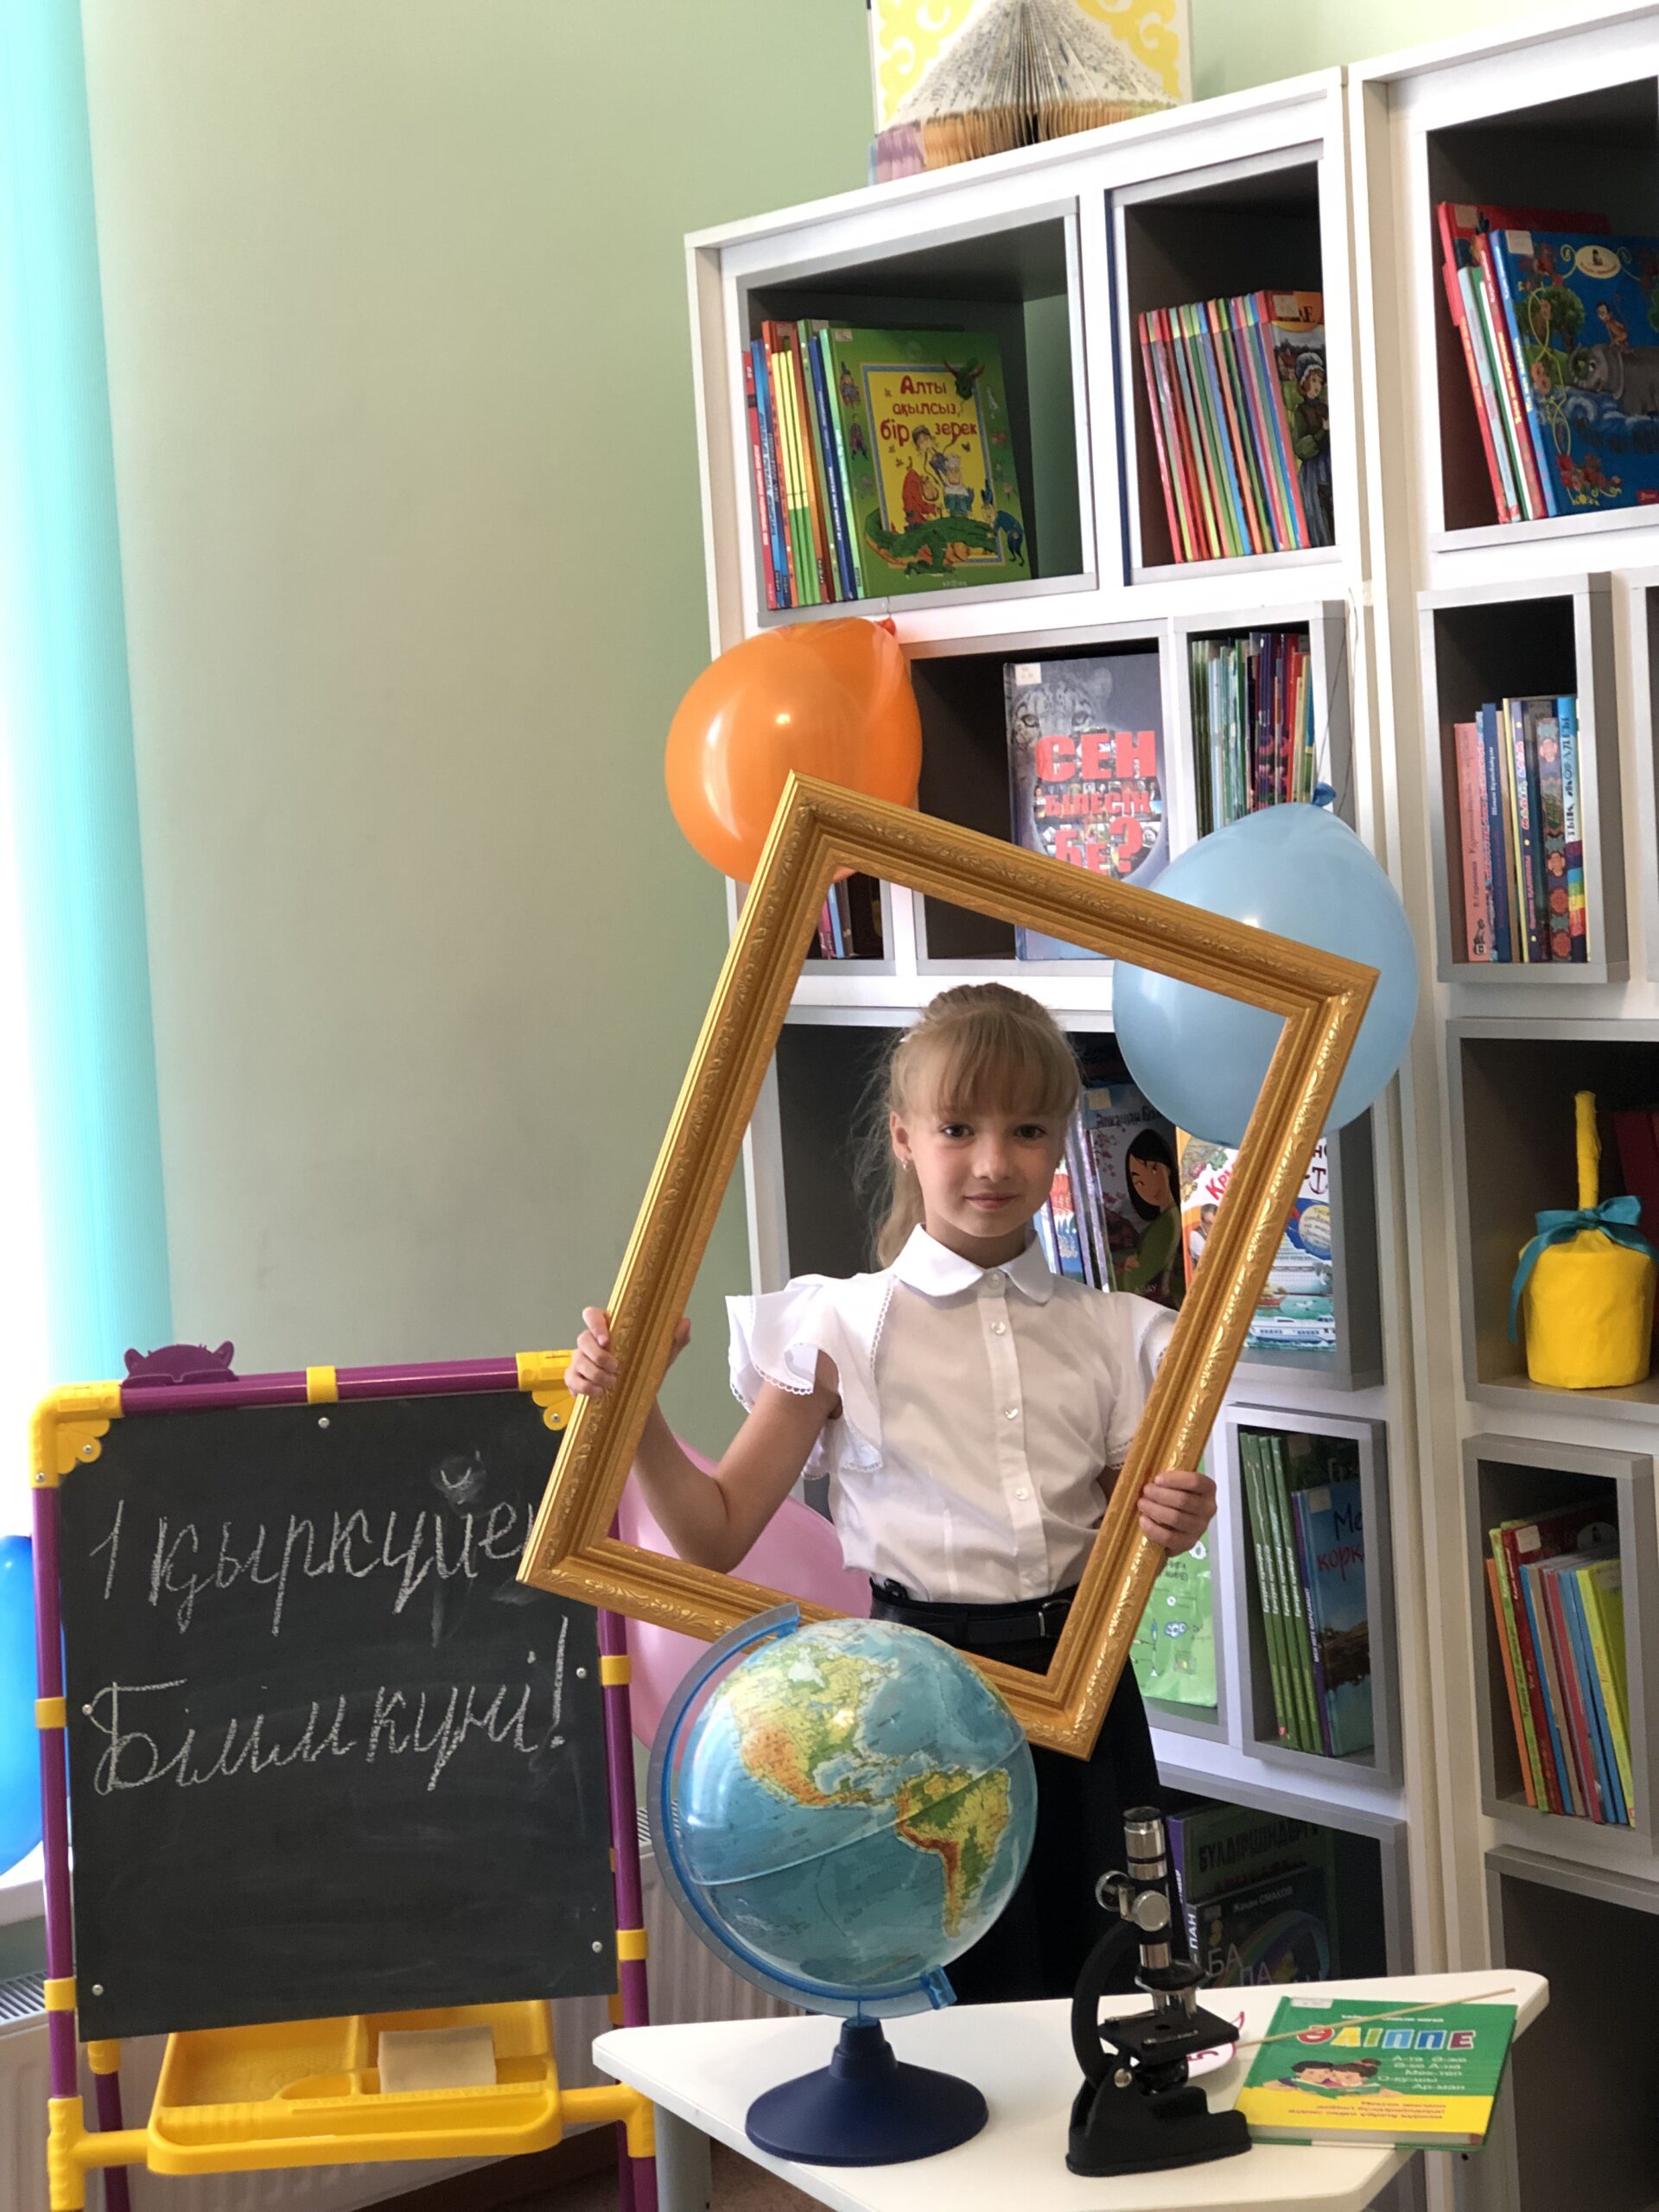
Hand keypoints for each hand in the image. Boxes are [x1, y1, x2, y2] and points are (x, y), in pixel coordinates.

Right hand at [566, 1308, 689, 1396]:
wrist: (639, 1395)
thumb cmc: (647, 1367)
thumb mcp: (664, 1353)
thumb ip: (675, 1338)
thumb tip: (684, 1322)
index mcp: (609, 1328)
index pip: (592, 1315)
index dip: (595, 1324)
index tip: (607, 1340)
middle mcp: (591, 1342)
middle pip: (582, 1339)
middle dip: (598, 1356)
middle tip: (617, 1369)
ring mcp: (581, 1359)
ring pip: (578, 1361)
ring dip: (594, 1374)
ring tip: (612, 1384)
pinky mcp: (575, 1378)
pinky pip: (571, 1379)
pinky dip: (583, 1387)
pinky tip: (598, 1393)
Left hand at [1138, 1468, 1215, 1555]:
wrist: (1173, 1525)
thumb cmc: (1171, 1496)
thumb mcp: (1173, 1483)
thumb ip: (1165, 1476)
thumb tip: (1142, 1464)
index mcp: (1208, 1489)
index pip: (1196, 1481)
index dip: (1175, 1479)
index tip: (1156, 1479)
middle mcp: (1208, 1509)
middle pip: (1184, 1500)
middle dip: (1160, 1495)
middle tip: (1145, 1491)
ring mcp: (1199, 1528)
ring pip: (1176, 1518)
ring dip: (1155, 1510)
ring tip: (1141, 1504)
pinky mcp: (1188, 1544)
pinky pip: (1170, 1538)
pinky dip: (1153, 1529)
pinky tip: (1143, 1520)